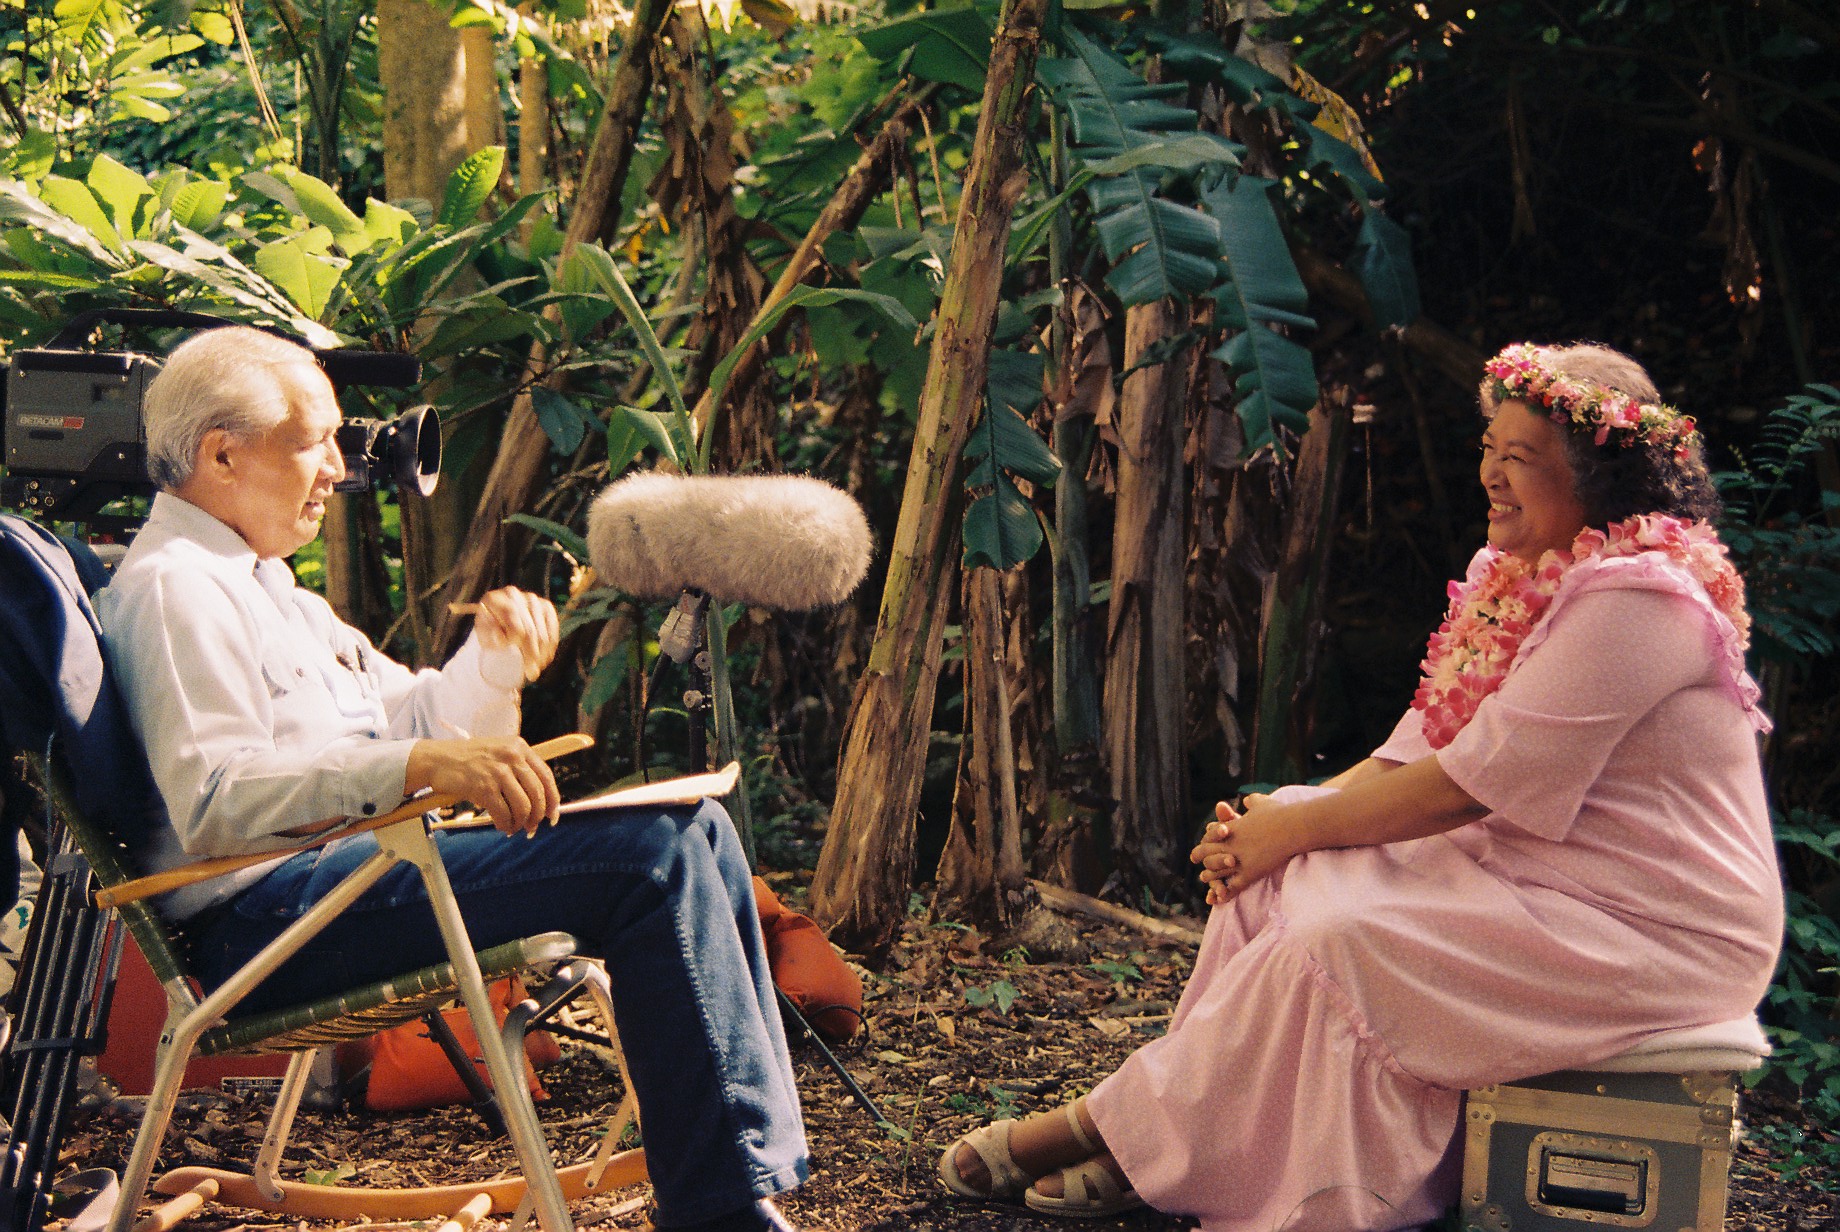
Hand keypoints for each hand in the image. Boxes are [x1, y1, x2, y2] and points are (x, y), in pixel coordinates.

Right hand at [405, 736, 559, 835]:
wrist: (437, 759)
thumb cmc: (469, 759)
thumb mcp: (499, 752)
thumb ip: (519, 768)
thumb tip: (540, 799)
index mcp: (520, 747)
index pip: (546, 776)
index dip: (553, 799)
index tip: (553, 816)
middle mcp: (512, 757)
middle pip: (537, 794)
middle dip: (537, 816)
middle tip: (532, 827)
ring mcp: (498, 772)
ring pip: (523, 806)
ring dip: (521, 822)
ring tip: (514, 827)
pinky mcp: (483, 787)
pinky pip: (503, 813)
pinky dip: (506, 825)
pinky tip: (503, 827)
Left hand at [469, 587, 558, 682]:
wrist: (498, 621)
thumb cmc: (489, 631)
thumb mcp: (484, 636)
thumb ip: (490, 637)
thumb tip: (501, 639)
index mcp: (494, 599)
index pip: (511, 617)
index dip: (516, 639)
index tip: (516, 658)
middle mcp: (513, 595)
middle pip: (529, 628)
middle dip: (531, 654)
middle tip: (531, 674)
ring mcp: (532, 599)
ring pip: (542, 631)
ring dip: (542, 654)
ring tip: (537, 669)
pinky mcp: (546, 606)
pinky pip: (552, 628)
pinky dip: (550, 646)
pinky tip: (546, 659)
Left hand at [1189, 794, 1295, 905]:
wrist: (1292, 827)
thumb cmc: (1279, 813)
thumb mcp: (1262, 803)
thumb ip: (1252, 802)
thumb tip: (1249, 799)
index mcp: (1231, 829)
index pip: (1208, 838)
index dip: (1204, 844)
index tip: (1201, 849)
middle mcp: (1231, 845)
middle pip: (1207, 856)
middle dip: (1202, 860)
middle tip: (1199, 866)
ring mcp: (1240, 860)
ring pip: (1216, 872)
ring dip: (1211, 878)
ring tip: (1207, 880)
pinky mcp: (1250, 873)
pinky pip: (1233, 886)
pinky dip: (1226, 892)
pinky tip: (1222, 898)